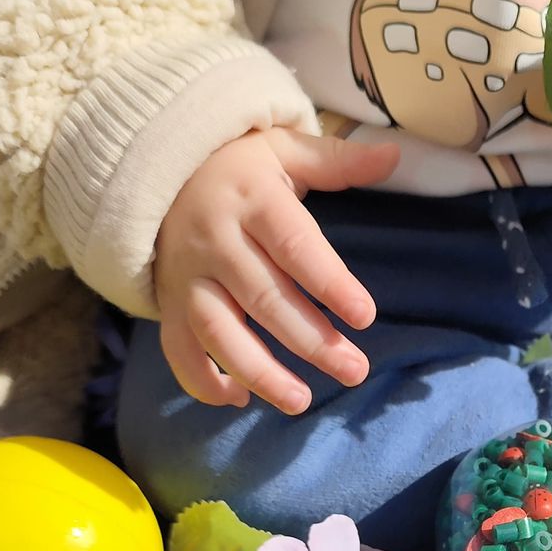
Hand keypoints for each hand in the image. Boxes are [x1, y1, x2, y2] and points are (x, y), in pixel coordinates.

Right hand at [156, 127, 397, 413]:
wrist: (158, 168)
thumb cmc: (240, 165)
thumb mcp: (285, 148)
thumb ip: (338, 160)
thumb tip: (394, 155)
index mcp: (252, 200)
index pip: (294, 246)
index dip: (329, 283)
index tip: (365, 316)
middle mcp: (215, 240)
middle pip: (263, 298)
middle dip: (310, 341)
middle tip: (355, 371)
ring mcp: (187, 275)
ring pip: (217, 331)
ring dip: (258, 371)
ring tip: (301, 401)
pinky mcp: (169, 302)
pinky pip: (178, 349)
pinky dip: (202, 381)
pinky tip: (240, 400)